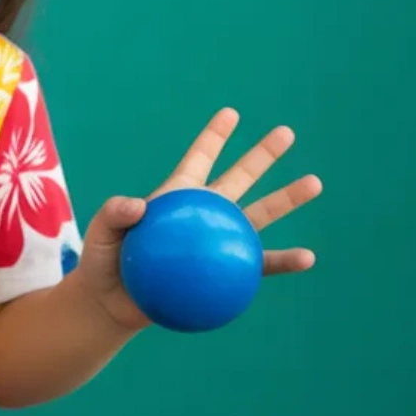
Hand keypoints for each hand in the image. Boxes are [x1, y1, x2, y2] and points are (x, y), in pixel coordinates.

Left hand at [77, 107, 322, 332]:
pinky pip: (260, 265)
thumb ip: (115, 214)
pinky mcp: (228, 272)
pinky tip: (306, 258)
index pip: (199, 159)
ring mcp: (220, 241)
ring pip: (259, 216)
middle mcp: (205, 213)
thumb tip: (139, 205)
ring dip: (287, 200)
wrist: (114, 302)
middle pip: (239, 178)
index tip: (231, 113)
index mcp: (178, 195)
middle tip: (287, 133)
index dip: (214, 137)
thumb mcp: (101, 233)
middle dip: (263, 155)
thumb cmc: (105, 262)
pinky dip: (283, 261)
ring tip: (314, 183)